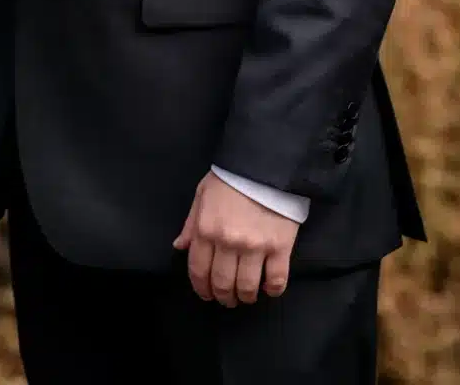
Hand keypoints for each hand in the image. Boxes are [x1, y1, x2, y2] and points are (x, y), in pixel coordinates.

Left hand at [174, 172, 299, 306]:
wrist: (265, 162)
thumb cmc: (231, 176)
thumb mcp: (202, 194)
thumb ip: (191, 223)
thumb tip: (179, 247)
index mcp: (206, 229)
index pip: (198, 270)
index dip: (201, 288)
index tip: (207, 294)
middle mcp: (228, 242)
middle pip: (222, 283)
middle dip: (223, 297)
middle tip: (227, 299)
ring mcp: (255, 246)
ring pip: (247, 287)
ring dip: (245, 297)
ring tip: (246, 295)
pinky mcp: (280, 247)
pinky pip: (276, 280)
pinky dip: (272, 290)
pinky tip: (268, 288)